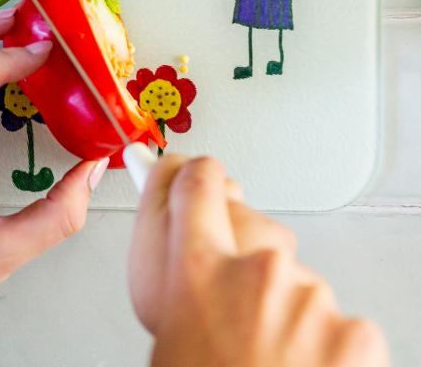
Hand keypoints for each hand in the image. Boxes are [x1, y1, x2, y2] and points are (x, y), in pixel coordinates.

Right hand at [129, 155, 389, 366]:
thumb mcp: (166, 340)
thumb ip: (179, 286)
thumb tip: (184, 259)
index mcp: (196, 267)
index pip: (200, 181)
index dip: (199, 176)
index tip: (199, 175)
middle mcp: (254, 268)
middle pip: (256, 240)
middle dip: (252, 274)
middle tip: (242, 324)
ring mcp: (310, 297)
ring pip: (300, 287)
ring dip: (292, 317)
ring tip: (275, 365)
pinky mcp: (356, 328)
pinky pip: (339, 322)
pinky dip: (329, 348)